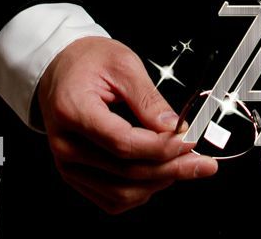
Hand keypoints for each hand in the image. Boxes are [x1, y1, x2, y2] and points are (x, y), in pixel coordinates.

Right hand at [34, 35, 217, 213]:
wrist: (59, 67)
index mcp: (72, 110)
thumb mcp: (122, 64)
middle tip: (201, 161)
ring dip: (158, 182)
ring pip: (120, 192)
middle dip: (170, 168)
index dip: (160, 147)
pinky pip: (111, 198)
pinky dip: (141, 191)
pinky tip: (160, 174)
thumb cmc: (87, 60)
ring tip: (184, 166)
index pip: (122, 143)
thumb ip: (148, 99)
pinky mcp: (76, 176)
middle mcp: (66, 145)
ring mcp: (68, 165)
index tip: (189, 140)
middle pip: (125, 172)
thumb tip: (174, 128)